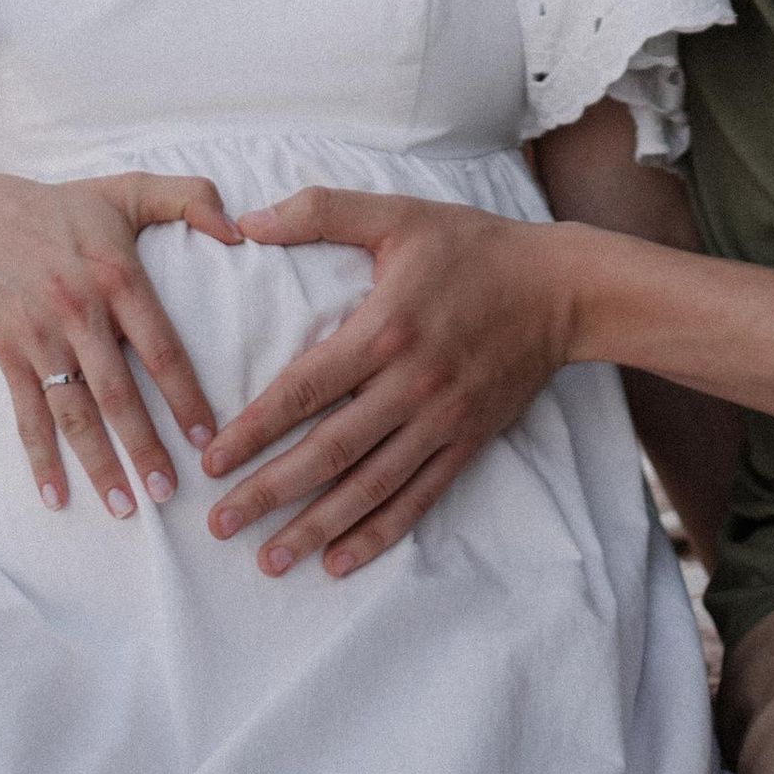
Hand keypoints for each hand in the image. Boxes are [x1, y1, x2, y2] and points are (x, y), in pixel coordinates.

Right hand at [0, 170, 243, 518]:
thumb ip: (191, 197)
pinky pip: (27, 415)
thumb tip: (240, 230)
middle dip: (144, 447)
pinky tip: (55, 496)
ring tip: (125, 507)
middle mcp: (80, 313)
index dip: (184, 395)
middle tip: (169, 493)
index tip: (207, 438)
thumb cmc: (66, 209)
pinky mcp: (10, 356)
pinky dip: (40, 458)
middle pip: (116, 393)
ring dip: (98, 463)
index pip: (160, 347)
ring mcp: (41, 338)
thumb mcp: (129, 190)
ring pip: (73, 412)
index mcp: (118, 277)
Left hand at [202, 188, 574, 579]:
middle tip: (220, 523)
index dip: (255, 428)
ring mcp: (441, 420)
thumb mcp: (398, 213)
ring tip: (269, 560)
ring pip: (370, 487)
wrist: (561, 288)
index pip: (305, 389)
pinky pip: (418, 498)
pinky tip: (339, 562)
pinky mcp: (467, 442)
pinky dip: (378, 534)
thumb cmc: (473, 247)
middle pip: (329, 451)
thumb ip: (321, 211)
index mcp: (385, 329)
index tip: (212, 461)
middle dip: (270, 492)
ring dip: (316, 527)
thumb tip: (246, 218)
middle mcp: (411, 385)